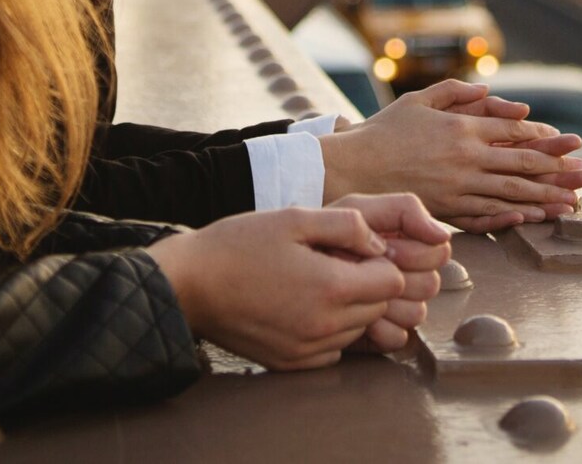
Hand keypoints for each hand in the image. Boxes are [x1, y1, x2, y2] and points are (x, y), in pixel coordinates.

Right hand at [147, 208, 404, 370]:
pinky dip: (328, 330)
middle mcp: (325, 327)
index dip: (379, 260)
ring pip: (358, 330)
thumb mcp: (294, 217)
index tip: (353, 248)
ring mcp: (307, 350)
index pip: (392, 281)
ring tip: (314, 282)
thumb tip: (379, 243)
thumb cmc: (239, 244)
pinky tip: (302, 306)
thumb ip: (347, 226)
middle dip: (367, 284)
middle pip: (379, 308)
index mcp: (331, 288)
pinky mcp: (291, 364)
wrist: (189, 285)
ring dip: (349, 307)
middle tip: (334, 262)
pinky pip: (333, 350)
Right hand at [318, 80, 581, 232]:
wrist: (351, 169)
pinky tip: (531, 219)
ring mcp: (458, 189)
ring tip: (571, 203)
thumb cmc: (384, 131)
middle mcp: (466, 160)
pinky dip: (512, 218)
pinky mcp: (447, 212)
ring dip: (545, 199)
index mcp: (462, 128)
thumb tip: (499, 96)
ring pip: (511, 195)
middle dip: (559, 171)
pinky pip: (487, 216)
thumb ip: (459, 92)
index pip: (515, 133)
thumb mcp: (421, 99)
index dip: (545, 137)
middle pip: (523, 166)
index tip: (570, 142)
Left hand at [329, 192, 452, 350]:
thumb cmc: (321, 232)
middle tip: (364, 267)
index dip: (412, 251)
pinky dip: (378, 329)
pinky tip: (355, 312)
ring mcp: (395, 308)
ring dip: (388, 302)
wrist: (285, 265)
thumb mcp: (358, 209)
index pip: (438, 252)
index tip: (383, 246)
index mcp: (407, 244)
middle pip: (431, 285)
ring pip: (417, 313)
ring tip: (357, 290)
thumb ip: (404, 210)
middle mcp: (407, 276)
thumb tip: (443, 235)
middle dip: (399, 275)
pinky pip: (397, 338)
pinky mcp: (379, 334)